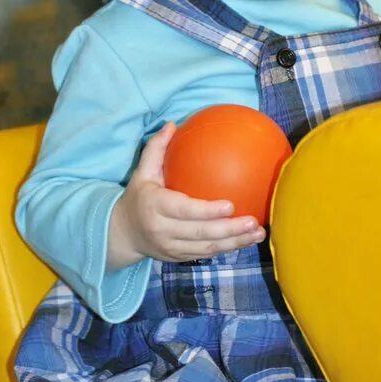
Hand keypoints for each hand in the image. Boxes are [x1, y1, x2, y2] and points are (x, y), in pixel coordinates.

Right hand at [107, 122, 265, 268]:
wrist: (123, 234)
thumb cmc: (139, 197)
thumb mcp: (142, 172)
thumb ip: (156, 148)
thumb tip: (172, 124)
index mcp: (155, 207)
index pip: (184, 210)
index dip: (207, 211)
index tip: (231, 205)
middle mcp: (163, 231)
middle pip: (200, 233)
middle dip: (229, 230)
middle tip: (253, 222)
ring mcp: (172, 248)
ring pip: (207, 248)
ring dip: (235, 242)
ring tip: (257, 233)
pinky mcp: (179, 258)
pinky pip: (206, 254)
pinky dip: (227, 248)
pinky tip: (246, 240)